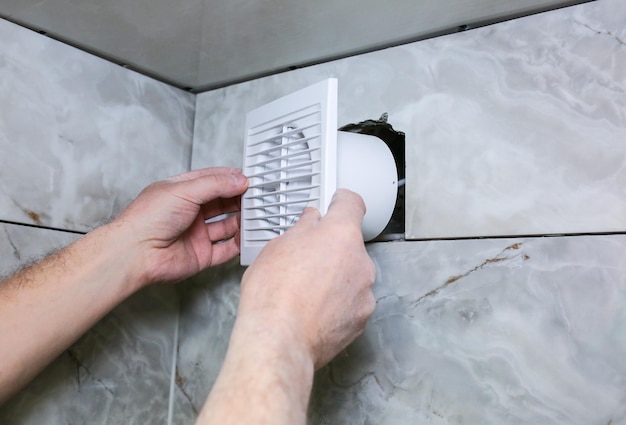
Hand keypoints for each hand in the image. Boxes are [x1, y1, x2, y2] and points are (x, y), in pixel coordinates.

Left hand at [112, 167, 247, 285]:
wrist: (136, 253)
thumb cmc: (148, 218)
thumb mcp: (184, 190)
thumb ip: (216, 184)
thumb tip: (239, 179)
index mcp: (182, 192)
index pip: (212, 180)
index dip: (231, 178)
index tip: (250, 177)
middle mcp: (189, 212)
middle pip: (222, 203)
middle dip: (240, 199)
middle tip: (259, 196)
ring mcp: (196, 234)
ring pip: (227, 226)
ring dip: (242, 221)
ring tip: (258, 215)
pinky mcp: (201, 255)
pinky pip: (226, 250)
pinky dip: (239, 244)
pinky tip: (248, 238)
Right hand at [237, 189, 375, 368]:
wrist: (279, 340)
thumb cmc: (274, 294)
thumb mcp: (277, 248)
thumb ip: (301, 229)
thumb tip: (309, 222)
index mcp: (340, 234)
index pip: (352, 203)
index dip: (341, 201)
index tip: (336, 203)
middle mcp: (360, 260)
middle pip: (349, 244)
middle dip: (331, 248)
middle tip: (305, 258)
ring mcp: (365, 291)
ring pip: (351, 274)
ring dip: (335, 276)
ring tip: (306, 290)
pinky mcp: (362, 317)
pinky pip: (352, 301)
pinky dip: (338, 302)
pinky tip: (314, 309)